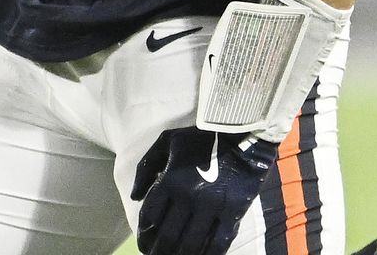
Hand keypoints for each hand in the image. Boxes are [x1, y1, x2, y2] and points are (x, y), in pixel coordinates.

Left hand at [130, 126, 279, 254]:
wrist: (241, 133)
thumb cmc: (200, 137)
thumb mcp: (166, 142)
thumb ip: (146, 167)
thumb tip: (135, 196)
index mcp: (170, 179)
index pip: (150, 216)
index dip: (144, 235)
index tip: (143, 244)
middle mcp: (188, 196)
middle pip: (168, 235)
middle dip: (159, 251)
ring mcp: (212, 206)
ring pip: (192, 243)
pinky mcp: (234, 211)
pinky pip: (220, 242)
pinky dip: (209, 254)